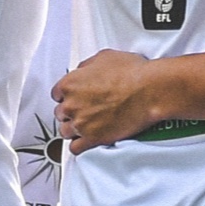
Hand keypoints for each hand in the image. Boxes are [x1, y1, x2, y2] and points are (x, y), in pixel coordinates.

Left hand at [52, 49, 170, 150]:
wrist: (148, 90)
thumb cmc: (131, 73)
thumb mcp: (104, 57)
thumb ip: (87, 66)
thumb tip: (83, 71)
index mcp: (70, 84)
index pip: (56, 94)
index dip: (67, 95)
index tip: (74, 97)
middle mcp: (71, 105)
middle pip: (60, 113)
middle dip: (71, 112)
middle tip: (83, 110)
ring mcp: (81, 124)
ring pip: (66, 131)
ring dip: (73, 129)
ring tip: (84, 126)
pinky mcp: (93, 139)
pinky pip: (75, 148)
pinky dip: (79, 145)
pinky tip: (85, 141)